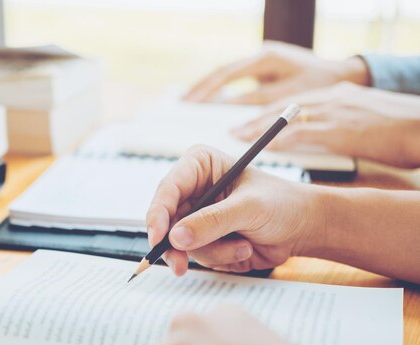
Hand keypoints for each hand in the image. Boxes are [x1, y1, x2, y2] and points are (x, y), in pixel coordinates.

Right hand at [145, 146, 322, 274]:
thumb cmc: (282, 203)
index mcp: (199, 166)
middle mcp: (193, 190)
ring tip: (243, 245)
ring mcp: (197, 216)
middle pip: (165, 220)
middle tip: (180, 265)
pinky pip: (197, 255)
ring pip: (181, 243)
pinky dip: (221, 258)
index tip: (159, 238)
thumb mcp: (248, 208)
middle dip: (177, 245)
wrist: (304, 227)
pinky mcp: (205, 238)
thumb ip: (213, 221)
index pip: (167, 189)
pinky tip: (243, 248)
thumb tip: (177, 236)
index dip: (158, 214)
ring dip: (212, 251)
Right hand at [184, 41, 368, 103]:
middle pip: (222, 72)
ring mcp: (261, 60)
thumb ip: (254, 102)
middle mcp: (260, 54)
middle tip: (182, 103)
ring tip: (189, 102)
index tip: (190, 102)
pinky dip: (222, 90)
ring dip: (209, 89)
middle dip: (201, 88)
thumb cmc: (318, 86)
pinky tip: (211, 101)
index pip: (227, 73)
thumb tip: (225, 108)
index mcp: (266, 57)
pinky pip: (236, 79)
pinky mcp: (263, 69)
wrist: (343, 75)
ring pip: (227, 74)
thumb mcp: (286, 97)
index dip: (207, 89)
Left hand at [232, 82, 419, 167]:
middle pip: (282, 106)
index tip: (246, 124)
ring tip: (240, 138)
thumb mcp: (360, 119)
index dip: (266, 114)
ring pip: (286, 117)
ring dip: (260, 129)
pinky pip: (303, 133)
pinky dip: (281, 141)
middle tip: (233, 130)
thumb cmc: (396, 129)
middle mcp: (330, 98)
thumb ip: (334, 124)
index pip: (292, 102)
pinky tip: (267, 148)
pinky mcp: (340, 128)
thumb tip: (309, 140)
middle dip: (255, 119)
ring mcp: (335, 111)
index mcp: (335, 94)